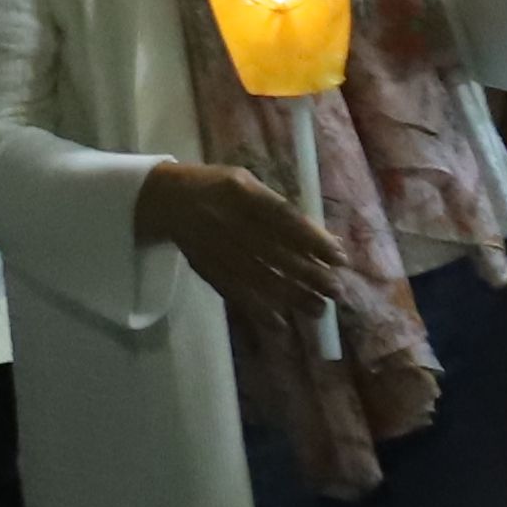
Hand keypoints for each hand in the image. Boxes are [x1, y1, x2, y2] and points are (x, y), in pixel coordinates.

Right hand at [135, 157, 345, 346]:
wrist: (167, 199)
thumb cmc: (218, 187)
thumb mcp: (247, 184)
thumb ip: (282, 209)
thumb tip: (325, 239)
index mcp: (242, 192)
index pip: (284, 219)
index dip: (313, 240)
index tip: (339, 259)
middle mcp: (228, 219)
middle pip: (275, 252)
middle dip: (308, 274)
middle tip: (336, 291)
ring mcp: (216, 246)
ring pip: (258, 276)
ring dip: (290, 295)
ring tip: (318, 309)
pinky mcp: (206, 267)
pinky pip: (233, 291)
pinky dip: (257, 309)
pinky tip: (280, 323)